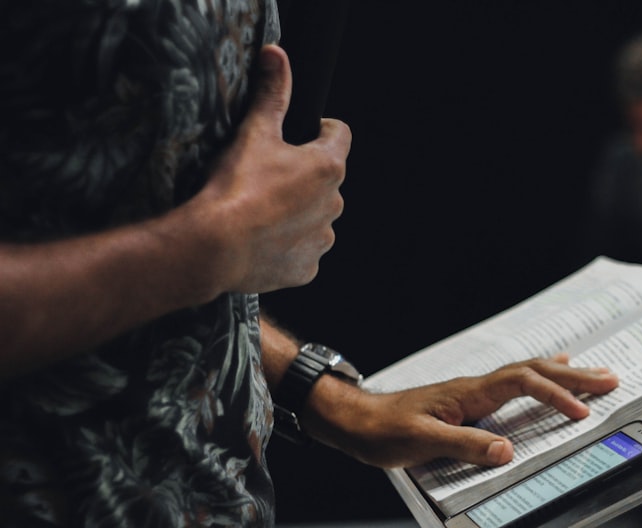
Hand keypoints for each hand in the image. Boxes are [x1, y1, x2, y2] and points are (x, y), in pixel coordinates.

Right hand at [187, 43, 351, 293]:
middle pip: (325, 180)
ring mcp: (322, 239)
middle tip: (267, 177)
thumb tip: (277, 55)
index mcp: (328, 168)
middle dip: (303, 176)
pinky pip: (302, 252)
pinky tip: (261, 240)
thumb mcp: (253, 132)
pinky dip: (287, 246)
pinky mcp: (308, 269)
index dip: (321, 128)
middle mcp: (334, 205)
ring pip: (316, 218)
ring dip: (297, 212)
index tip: (303, 132)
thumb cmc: (235, 187)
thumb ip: (272, 94)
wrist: (213, 246)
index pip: (339, 134)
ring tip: (261, 211)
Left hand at [301, 355, 619, 468]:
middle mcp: (475, 387)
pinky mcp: (468, 401)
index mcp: (469, 392)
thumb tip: (507, 451)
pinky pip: (514, 383)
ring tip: (595, 373)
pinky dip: (540, 378)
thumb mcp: (421, 442)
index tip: (582, 412)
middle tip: (612, 379)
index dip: (555, 394)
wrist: (354, 420)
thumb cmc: (383, 431)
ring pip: (527, 374)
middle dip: (574, 376)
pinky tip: (548, 375)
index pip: (523, 383)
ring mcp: (473, 392)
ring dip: (562, 374)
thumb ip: (464, 445)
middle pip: (534, 371)